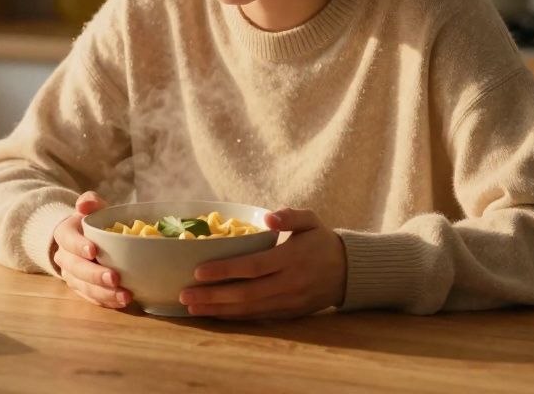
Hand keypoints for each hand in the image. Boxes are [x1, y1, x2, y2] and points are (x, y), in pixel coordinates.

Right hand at [51, 191, 132, 309]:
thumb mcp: (92, 207)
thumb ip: (90, 201)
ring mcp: (71, 276)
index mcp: (65, 234)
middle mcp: (64, 257)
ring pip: (83, 287)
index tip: (94, 250)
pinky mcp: (81, 289)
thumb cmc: (92, 221)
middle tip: (114, 278)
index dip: (79, 246)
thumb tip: (83, 204)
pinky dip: (106, 301)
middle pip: (76, 268)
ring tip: (125, 296)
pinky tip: (122, 301)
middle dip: (95, 275)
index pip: (68, 240)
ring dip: (104, 293)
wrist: (85, 238)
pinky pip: (91, 298)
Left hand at [180, 208, 344, 319]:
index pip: (253, 267)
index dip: (225, 271)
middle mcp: (289, 284)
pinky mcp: (288, 315)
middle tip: (184, 295)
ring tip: (191, 308)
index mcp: (292, 259)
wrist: (349, 271)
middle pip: (245, 293)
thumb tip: (268, 217)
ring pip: (248, 310)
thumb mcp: (312, 220)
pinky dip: (232, 317)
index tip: (198, 271)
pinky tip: (213, 313)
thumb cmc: (322, 241)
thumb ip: (291, 215)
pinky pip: (256, 317)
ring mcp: (288, 302)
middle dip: (213, 296)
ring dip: (218, 310)